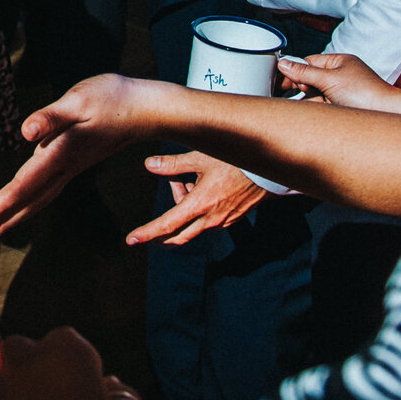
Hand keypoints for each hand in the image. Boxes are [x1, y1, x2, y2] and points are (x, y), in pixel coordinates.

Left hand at [0, 74, 153, 248]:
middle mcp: (65, 165)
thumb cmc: (111, 99)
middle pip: (30, 199)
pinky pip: (46, 188)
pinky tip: (22, 206)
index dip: (4, 201)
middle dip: (5, 220)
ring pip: (38, 197)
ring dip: (15, 215)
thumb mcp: (78, 101)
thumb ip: (50, 118)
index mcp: (61, 152)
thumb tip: (27, 132)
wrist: (143, 109)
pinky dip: (29, 201)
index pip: (27, 182)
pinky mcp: (74, 162)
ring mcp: (71, 166)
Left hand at [128, 151, 265, 245]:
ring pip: (193, 222)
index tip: (132, 240)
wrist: (269, 171)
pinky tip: (201, 185)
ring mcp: (223, 221)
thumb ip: (172, 165)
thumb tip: (149, 165)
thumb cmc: (234, 162)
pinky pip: (207, 218)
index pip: (166, 225)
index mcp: (199, 206)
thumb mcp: (200, 159)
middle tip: (148, 229)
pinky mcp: (232, 218)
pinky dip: (198, 206)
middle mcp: (210, 219)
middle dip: (161, 231)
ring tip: (187, 178)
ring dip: (183, 206)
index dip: (147, 233)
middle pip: (178, 233)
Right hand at [275, 51, 394, 108]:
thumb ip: (304, 72)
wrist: (387, 113)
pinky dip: (316, 109)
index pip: (310, 62)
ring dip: (308, 100)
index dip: (295, 69)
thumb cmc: (364, 93)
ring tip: (300, 105)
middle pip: (311, 79)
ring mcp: (342, 92)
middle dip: (300, 86)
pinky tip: (310, 113)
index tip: (280, 78)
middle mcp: (340, 76)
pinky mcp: (343, 107)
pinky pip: (323, 106)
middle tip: (286, 93)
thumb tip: (283, 63)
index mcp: (340, 62)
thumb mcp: (329, 79)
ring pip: (315, 95)